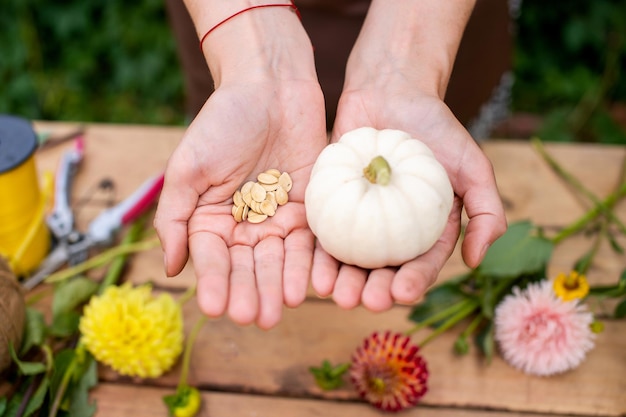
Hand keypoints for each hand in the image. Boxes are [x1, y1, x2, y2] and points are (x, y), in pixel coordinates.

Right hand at [154, 78, 326, 328]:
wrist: (271, 86)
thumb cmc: (223, 121)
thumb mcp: (188, 168)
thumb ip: (176, 217)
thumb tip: (171, 268)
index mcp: (211, 219)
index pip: (212, 258)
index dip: (213, 282)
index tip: (215, 308)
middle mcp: (245, 226)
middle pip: (248, 267)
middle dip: (251, 292)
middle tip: (255, 317)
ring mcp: (278, 219)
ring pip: (279, 261)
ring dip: (279, 287)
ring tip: (280, 311)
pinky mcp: (308, 210)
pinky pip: (309, 243)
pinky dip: (308, 264)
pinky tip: (308, 286)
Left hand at [311, 86, 506, 311]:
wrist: (392, 92)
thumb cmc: (436, 128)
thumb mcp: (473, 166)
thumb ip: (487, 212)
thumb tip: (475, 261)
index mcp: (425, 230)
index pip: (421, 264)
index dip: (412, 283)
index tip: (402, 294)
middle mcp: (391, 231)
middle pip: (382, 270)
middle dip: (373, 290)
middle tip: (363, 301)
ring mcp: (359, 218)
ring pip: (349, 258)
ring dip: (342, 280)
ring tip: (333, 293)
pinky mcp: (331, 203)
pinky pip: (323, 231)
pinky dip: (317, 252)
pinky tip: (311, 268)